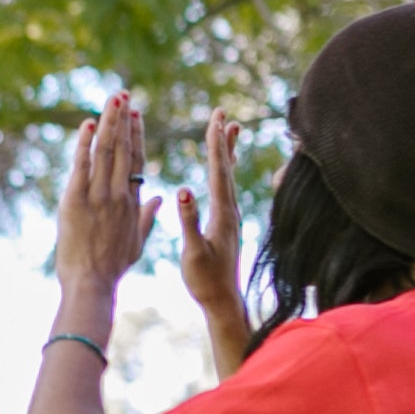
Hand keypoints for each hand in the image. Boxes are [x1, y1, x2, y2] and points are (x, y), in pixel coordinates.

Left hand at [53, 91, 156, 298]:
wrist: (92, 283)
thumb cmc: (112, 267)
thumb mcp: (137, 242)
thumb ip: (148, 217)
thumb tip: (160, 198)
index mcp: (133, 202)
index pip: (137, 161)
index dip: (136, 135)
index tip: (135, 115)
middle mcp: (118, 193)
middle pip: (123, 148)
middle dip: (123, 119)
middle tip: (122, 95)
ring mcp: (99, 195)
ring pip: (106, 150)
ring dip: (108, 122)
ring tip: (111, 99)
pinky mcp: (77, 200)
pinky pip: (82, 165)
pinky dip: (84, 143)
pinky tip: (88, 123)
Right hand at [174, 108, 244, 320]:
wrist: (223, 300)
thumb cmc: (205, 280)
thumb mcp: (194, 252)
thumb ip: (189, 221)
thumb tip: (184, 191)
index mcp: (221, 214)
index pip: (218, 172)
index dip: (215, 144)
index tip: (214, 119)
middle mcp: (230, 211)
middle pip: (227, 167)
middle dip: (223, 139)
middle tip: (223, 113)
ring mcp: (230, 216)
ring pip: (229, 175)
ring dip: (227, 150)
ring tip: (230, 128)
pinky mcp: (227, 222)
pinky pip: (226, 187)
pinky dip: (224, 169)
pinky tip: (223, 166)